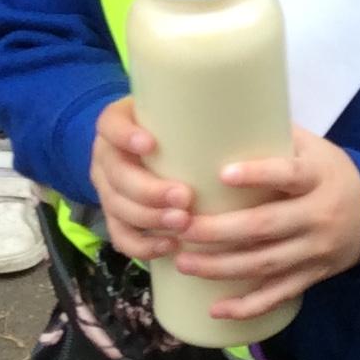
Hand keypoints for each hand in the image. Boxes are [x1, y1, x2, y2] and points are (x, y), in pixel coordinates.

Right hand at [88, 97, 195, 262]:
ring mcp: (107, 188)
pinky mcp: (114, 216)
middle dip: (149, 190)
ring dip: (150, 219)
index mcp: (116, 125)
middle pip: (117, 175)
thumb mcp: (180, 113)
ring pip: (117, 207)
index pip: (110, 125)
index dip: (125, 136)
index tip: (151, 144)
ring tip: (183, 223)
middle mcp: (107, 156)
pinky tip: (169, 246)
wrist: (154, 151)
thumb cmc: (177, 128)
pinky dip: (143, 245)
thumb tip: (252, 118)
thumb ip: (200, 113)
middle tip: (185, 197)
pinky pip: (120, 235)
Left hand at [171, 131, 359, 321]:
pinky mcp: (313, 276)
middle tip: (181, 226)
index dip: (258, 174)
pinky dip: (248, 306)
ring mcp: (315, 251)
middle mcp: (318, 216)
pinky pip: (278, 295)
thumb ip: (276, 137)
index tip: (223, 174)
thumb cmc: (331, 174)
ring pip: (265, 264)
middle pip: (265, 226)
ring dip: (221, 267)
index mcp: (318, 178)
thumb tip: (223, 112)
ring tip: (183, 262)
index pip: (289, 175)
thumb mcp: (315, 148)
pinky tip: (216, 308)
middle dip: (219, 231)